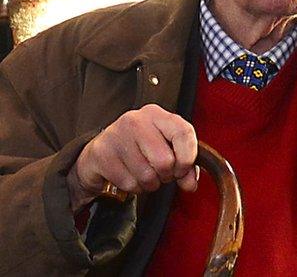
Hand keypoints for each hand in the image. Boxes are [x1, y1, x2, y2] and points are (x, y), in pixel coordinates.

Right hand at [67, 104, 198, 212]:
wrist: (103, 153)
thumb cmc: (140, 149)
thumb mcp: (167, 149)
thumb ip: (186, 165)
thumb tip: (190, 183)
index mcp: (156, 114)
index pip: (183, 133)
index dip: (188, 158)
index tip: (183, 169)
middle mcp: (136, 120)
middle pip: (165, 161)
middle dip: (167, 175)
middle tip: (161, 172)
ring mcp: (116, 135)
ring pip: (147, 175)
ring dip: (150, 183)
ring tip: (144, 173)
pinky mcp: (101, 153)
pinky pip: (129, 183)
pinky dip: (134, 187)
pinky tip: (130, 176)